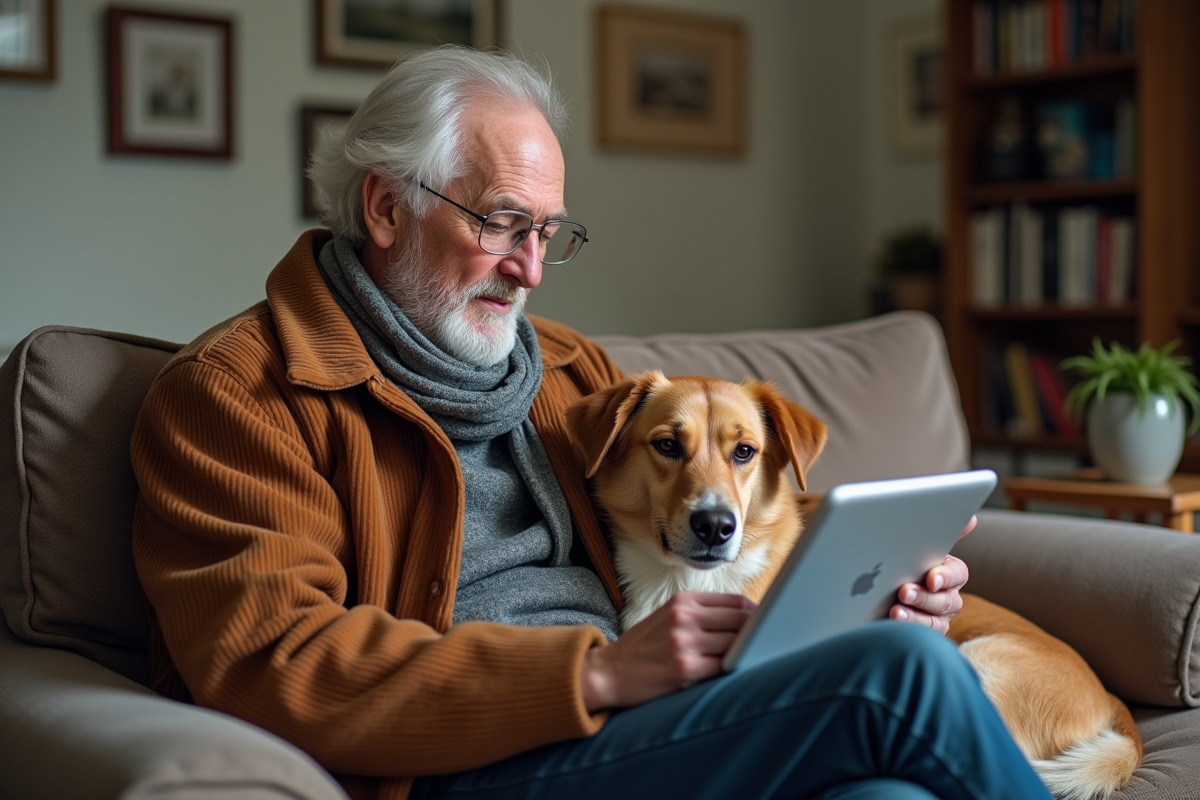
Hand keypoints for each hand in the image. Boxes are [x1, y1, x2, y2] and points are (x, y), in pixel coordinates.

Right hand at [580, 592, 755, 711]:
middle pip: (742, 620)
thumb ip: (702, 613)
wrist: (608, 672)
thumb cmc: (642, 646)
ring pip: (736, 644)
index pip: (736, 601)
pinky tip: (736, 672)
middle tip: (768, 642)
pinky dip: (733, 669)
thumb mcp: (668, 616)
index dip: (757, 613)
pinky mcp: (685, 669)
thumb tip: (747, 617)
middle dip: (758, 632)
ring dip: (748, 652)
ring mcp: (684, 642)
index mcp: (683, 600)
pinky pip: (723, 667)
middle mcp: (684, 617)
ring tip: (754, 658)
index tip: (767, 623)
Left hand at [888, 514, 974, 634]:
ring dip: (915, 616)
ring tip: (895, 610)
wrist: (870, 588)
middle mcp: (947, 596)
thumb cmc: (898, 560)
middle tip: (903, 591)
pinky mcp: (921, 634)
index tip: (931, 577)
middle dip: (925, 597)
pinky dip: (907, 629)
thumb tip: (971, 518)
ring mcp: (936, 618)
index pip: (958, 574)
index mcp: (948, 571)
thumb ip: (937, 531)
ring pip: (935, 622)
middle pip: (947, 601)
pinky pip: (921, 637)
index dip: (946, 576)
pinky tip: (892, 622)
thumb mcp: (912, 545)